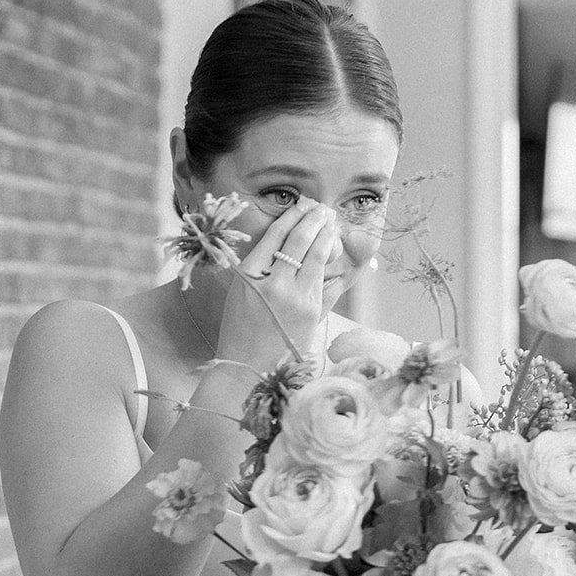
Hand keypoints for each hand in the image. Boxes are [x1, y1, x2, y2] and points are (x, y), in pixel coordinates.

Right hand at [220, 199, 340, 364]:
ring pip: (316, 257)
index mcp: (248, 274)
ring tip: (331, 224)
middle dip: (314, 220)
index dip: (292, 217)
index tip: (302, 206)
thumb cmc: (240, 331)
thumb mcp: (241, 293)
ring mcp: (294, 297)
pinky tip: (334, 252)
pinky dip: (331, 264)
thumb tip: (286, 242)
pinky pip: (325, 281)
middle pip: (298, 240)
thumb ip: (261, 268)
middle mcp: (272, 282)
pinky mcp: (312, 311)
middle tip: (323, 209)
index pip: (275, 235)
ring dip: (326, 236)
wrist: (246, 369)